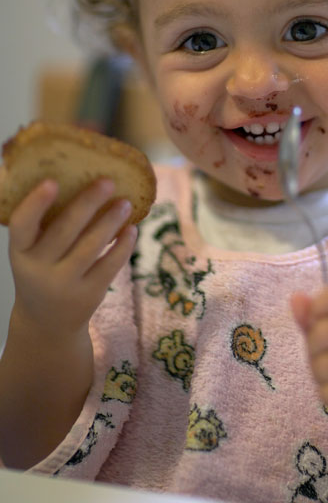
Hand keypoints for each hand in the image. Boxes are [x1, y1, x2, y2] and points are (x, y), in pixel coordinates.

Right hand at [8, 177, 136, 339]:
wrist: (46, 322)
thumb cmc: (42, 270)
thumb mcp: (33, 252)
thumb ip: (47, 225)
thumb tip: (84, 180)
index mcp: (20, 252)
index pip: (22, 226)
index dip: (35, 204)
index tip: (52, 181)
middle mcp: (38, 269)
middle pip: (64, 231)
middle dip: (87, 203)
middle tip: (107, 181)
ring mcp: (64, 284)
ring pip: (90, 247)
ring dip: (110, 221)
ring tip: (125, 203)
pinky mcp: (89, 295)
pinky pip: (110, 266)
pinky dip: (123, 246)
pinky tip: (132, 229)